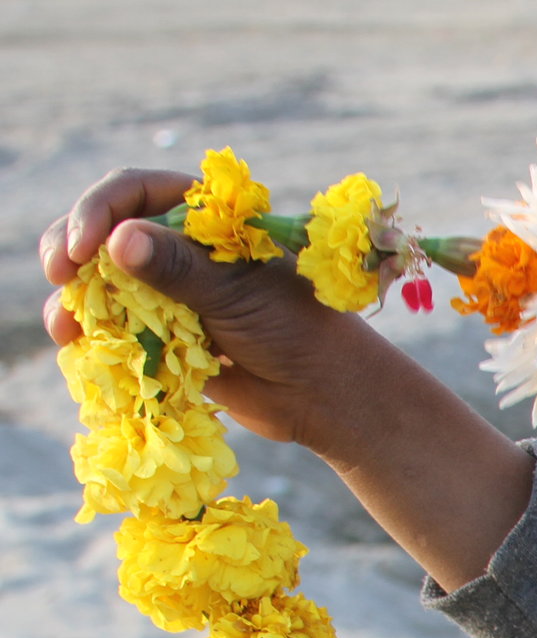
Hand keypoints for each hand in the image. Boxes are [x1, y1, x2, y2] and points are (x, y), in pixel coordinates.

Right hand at [39, 165, 530, 590]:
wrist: (324, 396)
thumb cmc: (299, 333)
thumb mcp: (239, 295)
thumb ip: (179, 269)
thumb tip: (119, 241)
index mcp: (209, 219)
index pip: (137, 191)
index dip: (101, 210)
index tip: (85, 244)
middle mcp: (183, 247)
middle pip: (106, 230)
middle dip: (74, 248)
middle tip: (61, 274)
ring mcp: (170, 289)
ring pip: (102, 279)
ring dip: (75, 296)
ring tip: (65, 324)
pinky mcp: (162, 331)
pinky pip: (112, 322)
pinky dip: (90, 330)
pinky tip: (75, 343)